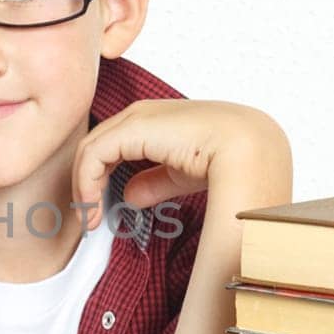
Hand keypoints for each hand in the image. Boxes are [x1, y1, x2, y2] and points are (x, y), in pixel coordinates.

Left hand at [70, 99, 255, 230]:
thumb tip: (130, 195)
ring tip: (88, 220)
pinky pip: (94, 156)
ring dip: (84, 187)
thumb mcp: (182, 174)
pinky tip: (94, 209)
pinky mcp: (132, 128)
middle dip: (86, 184)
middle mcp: (142, 113)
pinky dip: (87, 184)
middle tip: (86, 219)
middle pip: (97, 147)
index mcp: (156, 120)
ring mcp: (135, 118)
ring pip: (90, 151)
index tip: (98, 213)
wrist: (249, 149)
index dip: (98, 179)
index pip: (112, 146)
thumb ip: (155, 181)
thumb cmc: (230, 159)